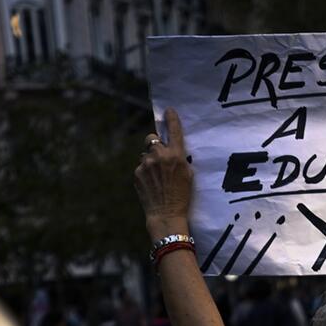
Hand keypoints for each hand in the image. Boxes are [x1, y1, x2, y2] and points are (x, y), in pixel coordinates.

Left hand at [136, 107, 193, 239]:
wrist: (165, 215)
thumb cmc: (182, 196)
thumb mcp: (188, 175)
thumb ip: (179, 159)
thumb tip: (171, 151)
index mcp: (176, 155)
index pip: (174, 131)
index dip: (171, 119)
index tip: (169, 111)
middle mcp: (159, 156)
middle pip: (151, 138)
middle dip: (154, 144)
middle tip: (158, 155)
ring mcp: (146, 164)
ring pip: (145, 154)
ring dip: (149, 161)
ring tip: (156, 177)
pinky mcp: (137, 173)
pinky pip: (140, 167)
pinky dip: (145, 173)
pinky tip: (151, 185)